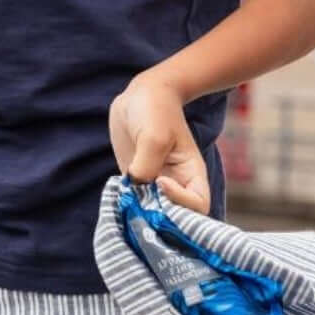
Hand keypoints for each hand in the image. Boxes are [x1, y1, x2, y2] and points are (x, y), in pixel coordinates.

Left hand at [108, 75, 210, 214]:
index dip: (181, 202)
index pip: (198, 206)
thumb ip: (147, 165)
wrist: (140, 96)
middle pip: (175, 218)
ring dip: (139, 213)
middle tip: (138, 202)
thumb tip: (136, 187)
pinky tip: (117, 197)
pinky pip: (133, 203)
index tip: (160, 182)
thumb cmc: (156, 111)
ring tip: (126, 200)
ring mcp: (155, 186)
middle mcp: (176, 185)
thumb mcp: (154, 136)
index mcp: (192, 175)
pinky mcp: (136, 183)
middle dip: (159, 217)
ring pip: (152, 214)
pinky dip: (126, 206)